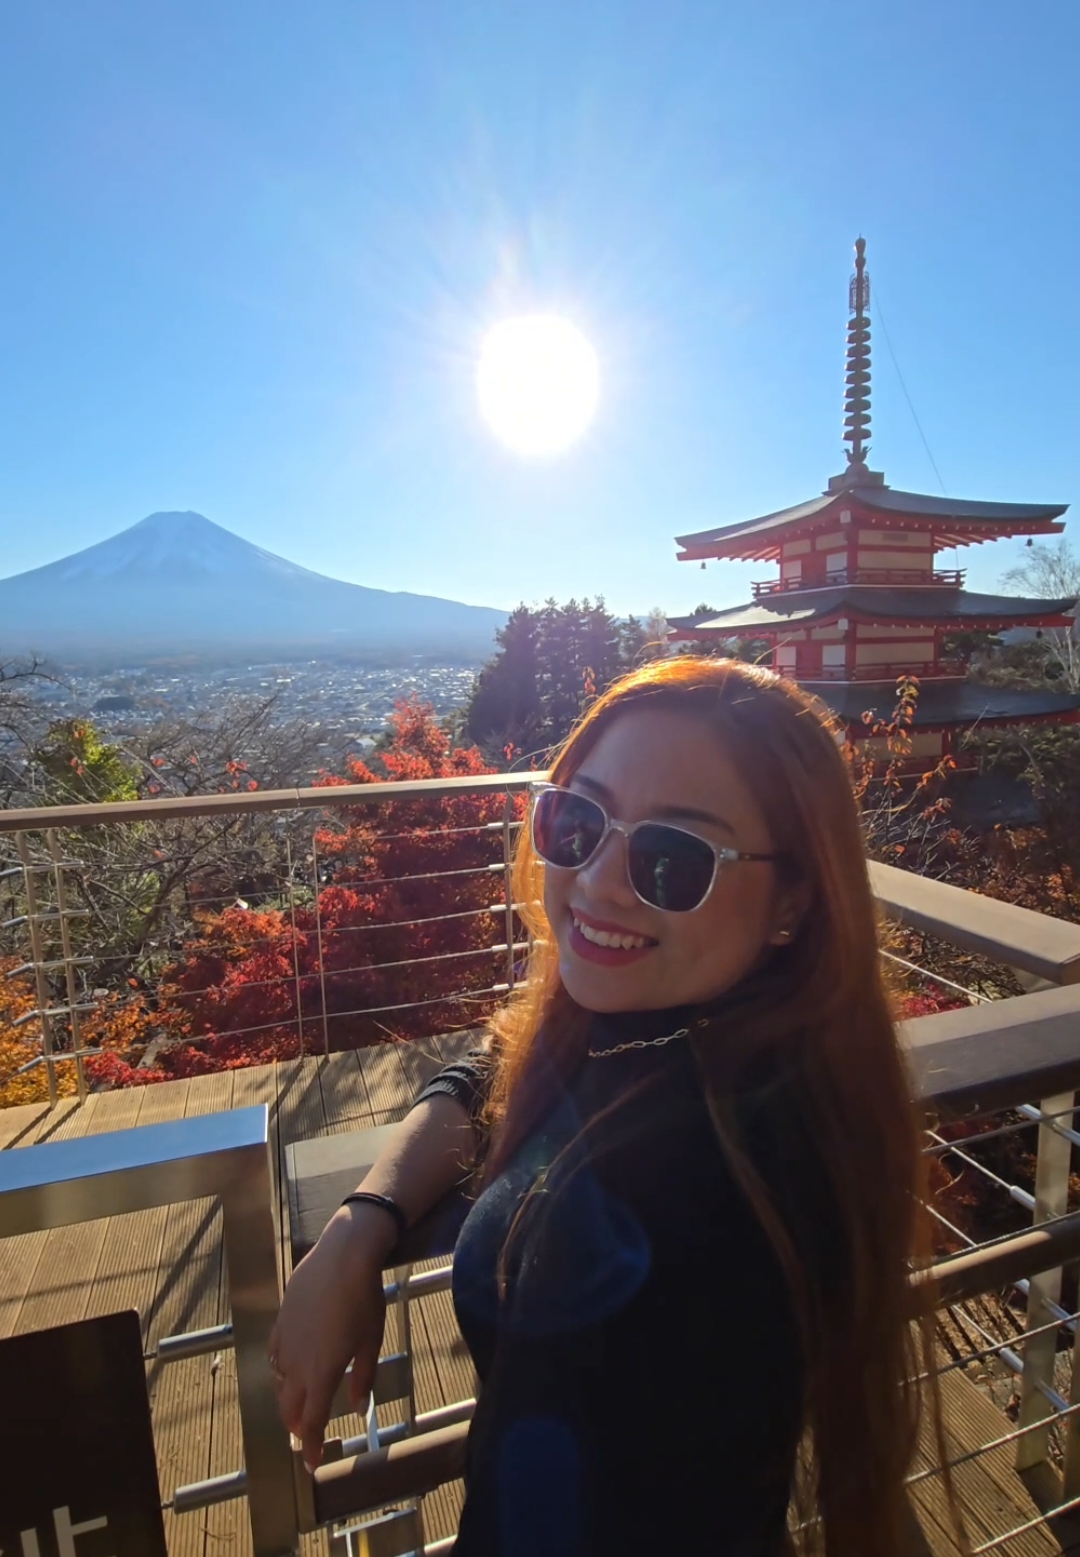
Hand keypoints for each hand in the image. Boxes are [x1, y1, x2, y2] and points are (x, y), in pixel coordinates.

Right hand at [269, 1205, 395, 1472]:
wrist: (343, 1256)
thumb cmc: (364, 1299)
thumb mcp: (371, 1341)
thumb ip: (362, 1378)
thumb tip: (356, 1408)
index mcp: (322, 1372)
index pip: (311, 1422)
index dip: (310, 1447)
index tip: (312, 1464)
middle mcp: (297, 1362)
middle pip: (288, 1407)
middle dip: (296, 1427)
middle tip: (306, 1437)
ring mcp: (285, 1340)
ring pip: (278, 1382)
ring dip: (287, 1399)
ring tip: (298, 1405)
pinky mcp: (280, 1320)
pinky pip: (274, 1355)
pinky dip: (280, 1370)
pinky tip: (288, 1368)